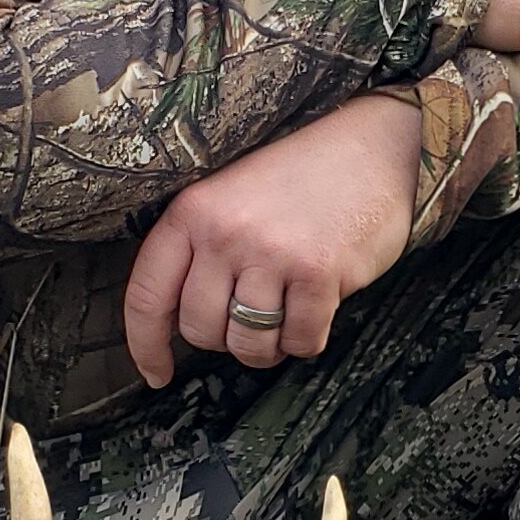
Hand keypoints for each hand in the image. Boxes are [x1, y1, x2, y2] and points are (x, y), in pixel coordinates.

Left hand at [123, 95, 423, 386]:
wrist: (374, 146)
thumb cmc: (300, 177)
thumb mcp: (230, 196)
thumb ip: (199, 249)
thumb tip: (177, 322)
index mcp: (193, 211)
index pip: (148, 295)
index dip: (146, 345)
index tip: (157, 373)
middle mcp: (225, 233)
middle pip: (199, 329)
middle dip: (223, 340)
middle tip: (248, 319)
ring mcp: (272, 254)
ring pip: (247, 343)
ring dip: (266, 346)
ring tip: (282, 320)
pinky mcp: (319, 273)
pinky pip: (299, 341)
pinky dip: (305, 340)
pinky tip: (314, 312)